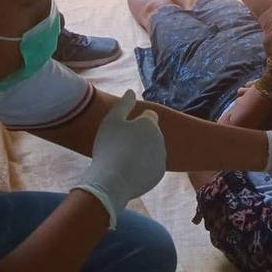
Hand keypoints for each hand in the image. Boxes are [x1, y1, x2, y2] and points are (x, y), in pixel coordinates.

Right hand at [73, 90, 166, 227]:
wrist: (113, 180)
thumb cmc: (109, 147)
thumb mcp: (111, 121)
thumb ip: (123, 104)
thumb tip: (131, 91)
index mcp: (150, 124)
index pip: (149, 116)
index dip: (136, 122)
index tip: (124, 131)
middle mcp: (160, 139)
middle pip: (150, 135)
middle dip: (140, 138)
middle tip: (120, 147)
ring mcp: (161, 157)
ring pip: (151, 151)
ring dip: (141, 153)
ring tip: (122, 161)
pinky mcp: (159, 174)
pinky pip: (150, 167)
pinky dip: (142, 169)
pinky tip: (127, 172)